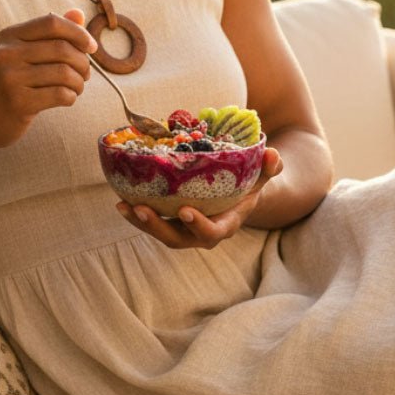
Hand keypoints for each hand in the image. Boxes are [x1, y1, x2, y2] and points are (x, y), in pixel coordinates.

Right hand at [0, 10, 96, 149]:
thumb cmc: (13, 81)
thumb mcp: (26, 53)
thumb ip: (52, 33)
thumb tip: (79, 13)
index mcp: (9, 36)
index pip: (52, 22)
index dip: (78, 32)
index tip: (91, 47)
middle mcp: (6, 53)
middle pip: (62, 49)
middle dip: (83, 62)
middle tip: (85, 74)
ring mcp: (10, 78)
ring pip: (64, 73)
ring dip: (79, 82)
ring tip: (76, 87)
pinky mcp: (18, 102)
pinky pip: (60, 94)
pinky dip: (72, 97)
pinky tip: (68, 98)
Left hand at [117, 147, 282, 248]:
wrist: (237, 195)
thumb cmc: (249, 183)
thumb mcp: (262, 176)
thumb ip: (270, 168)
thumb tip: (272, 155)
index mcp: (225, 224)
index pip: (212, 232)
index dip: (199, 225)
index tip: (186, 210)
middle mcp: (201, 232)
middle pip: (178, 239)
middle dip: (158, 227)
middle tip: (142, 209)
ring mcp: (183, 229)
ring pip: (160, 232)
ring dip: (141, 221)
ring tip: (123, 206)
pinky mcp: (170, 221)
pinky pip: (152, 221)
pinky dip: (136, 212)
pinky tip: (121, 198)